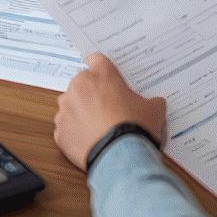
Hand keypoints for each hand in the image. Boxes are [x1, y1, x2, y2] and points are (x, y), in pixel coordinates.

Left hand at [54, 53, 165, 170]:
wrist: (121, 157)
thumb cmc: (135, 128)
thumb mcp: (153, 110)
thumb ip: (151, 102)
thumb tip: (156, 104)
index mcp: (101, 75)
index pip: (96, 60)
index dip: (102, 69)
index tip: (105, 77)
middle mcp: (79, 87)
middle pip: (82, 85)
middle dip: (92, 95)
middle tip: (108, 110)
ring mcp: (66, 109)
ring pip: (71, 106)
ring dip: (80, 114)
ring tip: (97, 129)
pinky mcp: (60, 131)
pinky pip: (66, 129)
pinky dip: (75, 134)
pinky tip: (89, 142)